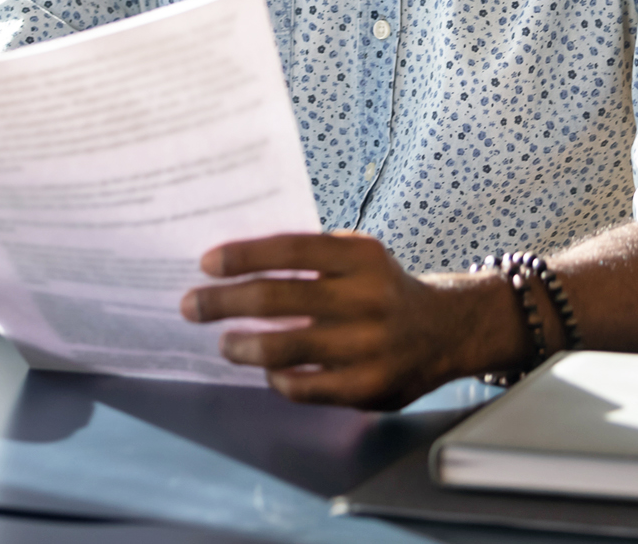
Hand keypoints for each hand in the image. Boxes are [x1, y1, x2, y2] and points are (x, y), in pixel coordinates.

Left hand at [180, 231, 491, 409]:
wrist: (446, 330)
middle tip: (192, 305)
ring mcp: (369, 346)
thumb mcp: (357, 255)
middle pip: (277, 299)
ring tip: (223, 343)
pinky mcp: (369, 387)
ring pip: (285, 348)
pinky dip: (278, 378)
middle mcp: (367, 298)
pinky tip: (267, 369)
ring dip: (242, 345)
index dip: (242, 256)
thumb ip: (309, 257)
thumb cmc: (381, 287)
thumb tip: (234, 265)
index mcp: (360, 256)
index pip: (289, 250)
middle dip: (224, 302)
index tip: (206, 264)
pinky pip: (305, 387)